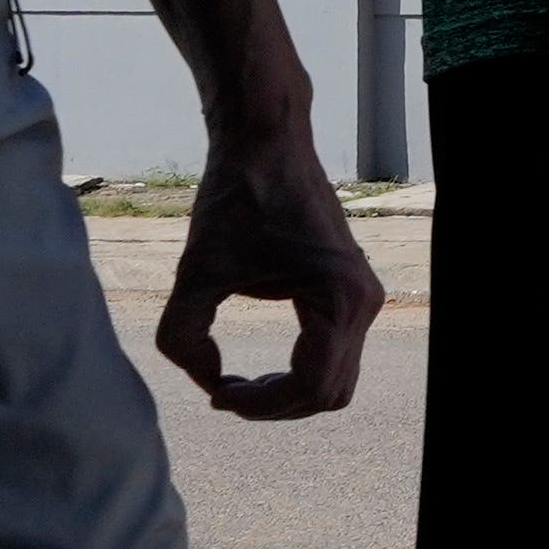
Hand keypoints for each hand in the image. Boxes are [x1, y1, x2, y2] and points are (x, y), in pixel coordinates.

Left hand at [154, 110, 384, 419]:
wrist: (267, 143)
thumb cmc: (236, 198)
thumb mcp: (197, 271)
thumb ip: (185, 337)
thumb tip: (208, 382)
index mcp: (339, 299)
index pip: (311, 386)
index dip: (262, 405)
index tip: (217, 397)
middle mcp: (363, 303)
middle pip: (330, 393)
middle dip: (275, 405)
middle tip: (224, 395)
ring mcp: (363, 298)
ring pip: (336, 380)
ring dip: (288, 393)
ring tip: (237, 385)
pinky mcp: (351, 292)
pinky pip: (334, 355)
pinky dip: (299, 371)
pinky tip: (259, 367)